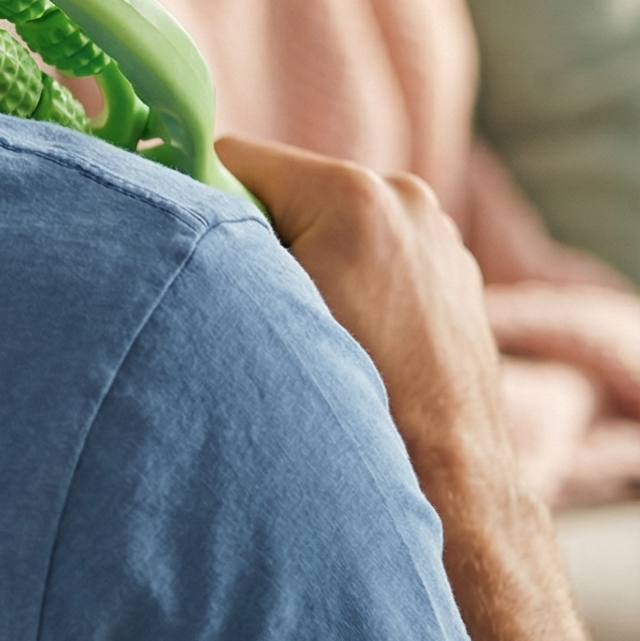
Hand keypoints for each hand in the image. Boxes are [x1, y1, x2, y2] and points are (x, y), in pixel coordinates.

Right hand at [215, 136, 509, 485]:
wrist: (448, 483)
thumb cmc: (356, 399)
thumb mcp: (264, 310)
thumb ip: (224, 242)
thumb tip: (183, 203)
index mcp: (352, 191)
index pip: (237, 158)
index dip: (212, 202)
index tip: (211, 254)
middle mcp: (404, 196)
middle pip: (290, 187)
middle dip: (268, 233)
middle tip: (266, 304)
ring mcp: (438, 233)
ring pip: (335, 220)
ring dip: (313, 256)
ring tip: (316, 327)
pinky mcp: (456, 271)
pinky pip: (379, 250)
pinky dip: (357, 277)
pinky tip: (358, 336)